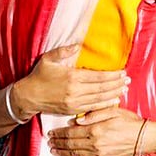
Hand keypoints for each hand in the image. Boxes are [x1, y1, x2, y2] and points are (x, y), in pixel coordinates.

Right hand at [14, 44, 128, 117]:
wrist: (27, 97)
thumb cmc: (38, 76)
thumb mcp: (48, 59)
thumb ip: (63, 51)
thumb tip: (78, 45)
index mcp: (72, 76)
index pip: (99, 77)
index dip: (113, 75)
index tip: (123, 73)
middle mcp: (75, 90)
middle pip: (102, 88)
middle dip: (117, 84)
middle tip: (128, 81)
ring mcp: (74, 102)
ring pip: (99, 99)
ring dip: (114, 94)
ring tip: (124, 89)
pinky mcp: (72, 110)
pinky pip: (92, 107)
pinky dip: (104, 105)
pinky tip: (113, 101)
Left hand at [47, 107, 142, 155]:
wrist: (145, 137)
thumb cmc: (131, 122)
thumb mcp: (114, 111)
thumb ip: (95, 114)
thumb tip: (76, 120)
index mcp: (96, 129)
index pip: (71, 131)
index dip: (59, 132)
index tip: (51, 130)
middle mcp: (94, 143)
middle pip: (69, 143)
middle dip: (57, 141)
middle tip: (49, 139)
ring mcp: (97, 154)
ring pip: (73, 154)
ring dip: (60, 152)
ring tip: (52, 149)